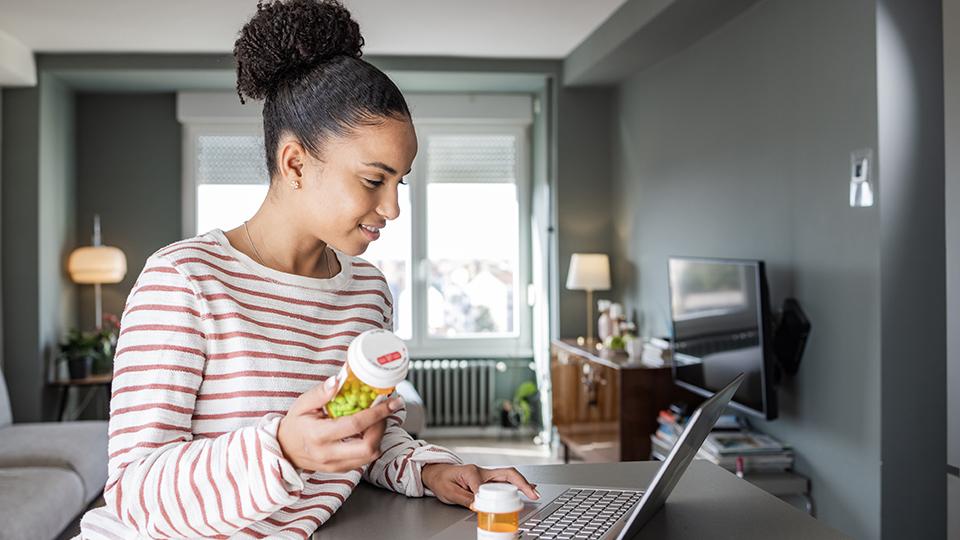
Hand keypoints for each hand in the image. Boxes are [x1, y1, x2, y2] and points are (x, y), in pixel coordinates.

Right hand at [277, 377, 402, 472]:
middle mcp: (328, 454)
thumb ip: (320, 393)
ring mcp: (335, 465)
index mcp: (319, 435)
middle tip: (385, 411)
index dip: (377, 413)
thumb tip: (338, 379)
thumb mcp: (302, 404)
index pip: (355, 425)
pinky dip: (371, 444)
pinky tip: (368, 431)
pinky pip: (364, 460)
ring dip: (379, 436)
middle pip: (368, 447)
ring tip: (377, 419)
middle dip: (382, 427)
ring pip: (370, 456)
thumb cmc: (294, 425)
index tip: (391, 402)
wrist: (283, 450)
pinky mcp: (340, 469)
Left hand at [421, 463, 539, 507]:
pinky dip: (516, 484)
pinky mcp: (486, 479)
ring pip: (508, 476)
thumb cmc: (442, 480)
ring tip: (534, 492)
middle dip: (522, 483)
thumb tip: (478, 506)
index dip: (485, 499)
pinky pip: (504, 480)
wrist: (436, 472)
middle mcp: (482, 471)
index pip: (484, 487)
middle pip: (507, 474)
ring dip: (522, 483)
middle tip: (533, 493)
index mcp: (472, 472)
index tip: (484, 509)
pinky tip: (525, 488)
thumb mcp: (449, 492)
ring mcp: (485, 474)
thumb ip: (464, 499)